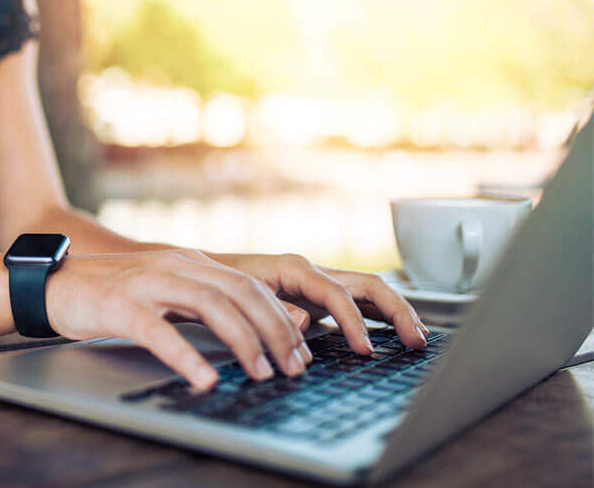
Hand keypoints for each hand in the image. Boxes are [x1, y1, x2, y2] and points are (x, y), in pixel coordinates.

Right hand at [45, 249, 310, 389]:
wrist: (54, 283)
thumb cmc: (111, 295)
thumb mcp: (164, 292)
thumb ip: (201, 305)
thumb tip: (248, 334)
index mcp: (191, 264)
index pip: (250, 286)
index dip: (281, 319)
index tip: (300, 352)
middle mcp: (176, 266)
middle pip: (241, 293)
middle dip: (275, 331)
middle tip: (293, 367)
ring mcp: (148, 283)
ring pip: (211, 306)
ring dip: (243, 341)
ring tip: (261, 373)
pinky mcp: (121, 306)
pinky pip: (160, 332)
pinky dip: (187, 357)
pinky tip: (204, 379)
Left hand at [219, 253, 428, 353]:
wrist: (202, 272)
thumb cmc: (219, 283)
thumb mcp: (241, 296)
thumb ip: (274, 308)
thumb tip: (307, 322)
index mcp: (294, 268)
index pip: (337, 293)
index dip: (354, 322)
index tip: (365, 351)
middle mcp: (312, 272)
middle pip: (368, 285)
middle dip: (396, 311)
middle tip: (416, 341)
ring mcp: (318, 282)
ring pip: (370, 291)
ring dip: (397, 312)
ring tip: (417, 338)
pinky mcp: (318, 296)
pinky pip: (359, 301)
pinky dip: (380, 315)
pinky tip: (396, 333)